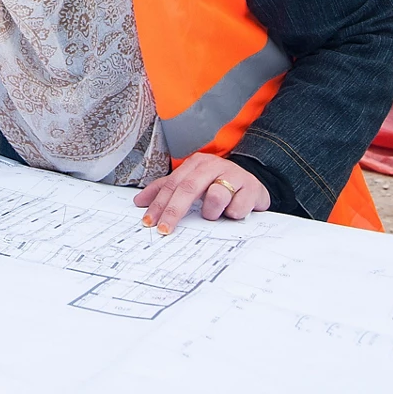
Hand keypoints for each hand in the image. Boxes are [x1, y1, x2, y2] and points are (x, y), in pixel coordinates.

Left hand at [135, 155, 268, 233]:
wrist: (252, 184)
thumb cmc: (217, 185)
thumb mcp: (192, 183)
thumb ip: (166, 190)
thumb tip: (139, 202)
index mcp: (196, 164)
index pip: (173, 184)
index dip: (159, 203)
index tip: (149, 221)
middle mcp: (213, 166)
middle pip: (188, 188)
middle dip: (174, 211)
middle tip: (165, 229)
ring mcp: (234, 175)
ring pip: (215, 197)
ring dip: (211, 212)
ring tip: (215, 214)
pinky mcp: (252, 188)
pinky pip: (237, 208)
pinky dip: (233, 214)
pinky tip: (233, 212)